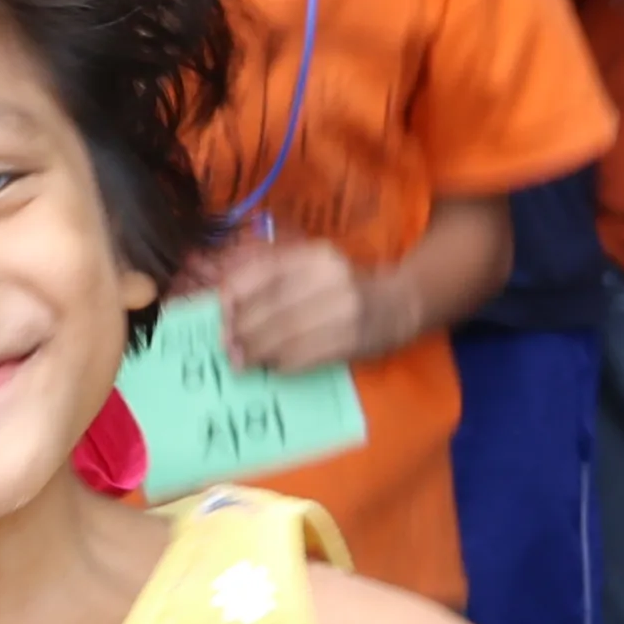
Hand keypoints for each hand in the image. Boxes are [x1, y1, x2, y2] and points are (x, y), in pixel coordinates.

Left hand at [204, 237, 379, 372]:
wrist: (402, 301)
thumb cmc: (345, 287)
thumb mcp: (312, 268)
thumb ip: (273, 279)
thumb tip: (226, 306)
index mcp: (314, 255)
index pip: (264, 273)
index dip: (235, 297)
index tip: (221, 317)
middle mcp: (329, 276)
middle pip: (271, 307)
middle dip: (243, 332)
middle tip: (228, 349)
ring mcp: (344, 308)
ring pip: (286, 334)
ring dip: (257, 352)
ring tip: (242, 363)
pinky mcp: (353, 339)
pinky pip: (306, 355)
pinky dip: (282, 364)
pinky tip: (273, 368)